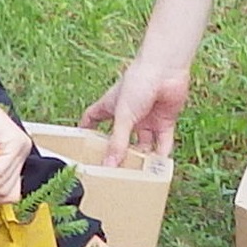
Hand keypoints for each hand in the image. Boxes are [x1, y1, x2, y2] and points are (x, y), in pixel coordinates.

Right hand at [87, 0, 215, 162]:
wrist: (165, 69)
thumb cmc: (139, 82)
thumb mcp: (123, 116)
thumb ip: (117, 142)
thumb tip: (109, 165)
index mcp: (111, 106)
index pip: (93, 118)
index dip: (87, 129)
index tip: (81, 143)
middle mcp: (128, 114)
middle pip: (120, 138)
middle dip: (118, 153)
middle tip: (113, 172)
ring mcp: (147, 118)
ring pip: (142, 143)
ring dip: (141, 158)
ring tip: (138, 177)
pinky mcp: (164, 121)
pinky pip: (163, 142)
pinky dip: (162, 154)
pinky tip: (159, 168)